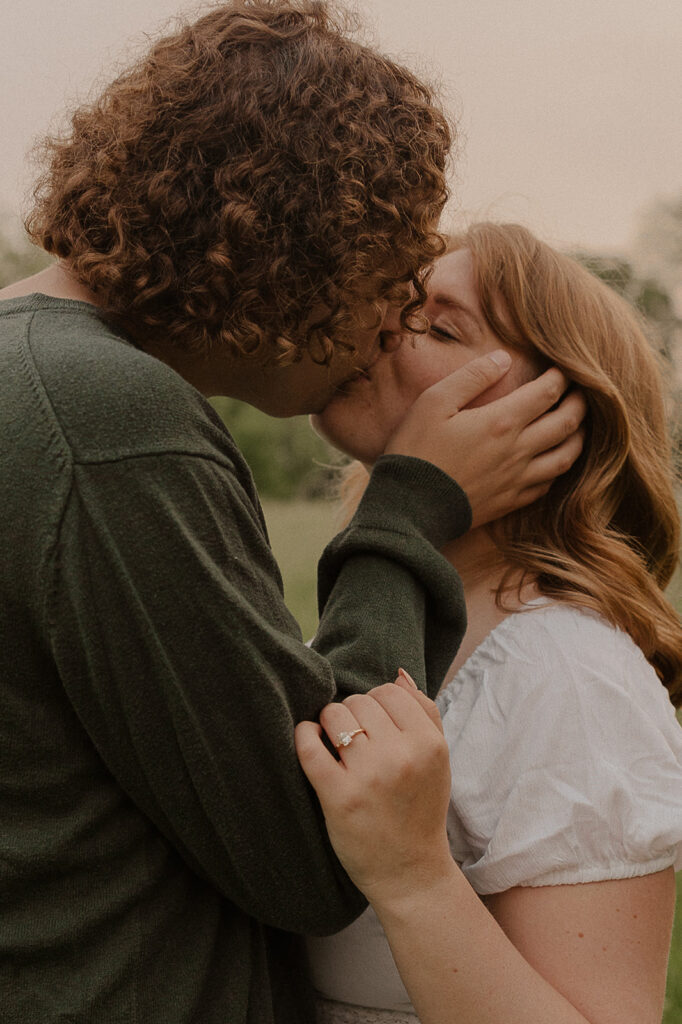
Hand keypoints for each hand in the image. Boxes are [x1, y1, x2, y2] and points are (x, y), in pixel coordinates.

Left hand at [295, 672, 452, 905]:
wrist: (409, 872)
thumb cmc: (420, 809)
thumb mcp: (438, 759)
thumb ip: (424, 712)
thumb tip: (398, 673)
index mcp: (429, 743)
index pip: (389, 692)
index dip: (377, 703)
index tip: (373, 723)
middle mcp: (402, 756)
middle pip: (360, 701)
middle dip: (353, 714)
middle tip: (355, 740)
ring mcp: (369, 776)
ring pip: (335, 716)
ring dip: (329, 724)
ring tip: (335, 744)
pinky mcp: (339, 797)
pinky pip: (309, 747)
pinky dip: (304, 736)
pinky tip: (308, 739)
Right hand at [385, 352, 586, 527]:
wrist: (408, 507)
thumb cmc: (416, 450)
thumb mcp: (433, 402)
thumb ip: (471, 376)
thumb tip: (504, 358)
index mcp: (501, 421)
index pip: (547, 392)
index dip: (561, 377)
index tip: (562, 368)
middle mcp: (518, 451)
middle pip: (566, 423)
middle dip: (579, 403)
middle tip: (581, 392)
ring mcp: (516, 479)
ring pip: (566, 457)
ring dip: (578, 438)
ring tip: (577, 426)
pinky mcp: (509, 502)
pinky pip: (547, 485)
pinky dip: (558, 469)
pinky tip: (552, 461)